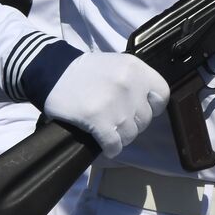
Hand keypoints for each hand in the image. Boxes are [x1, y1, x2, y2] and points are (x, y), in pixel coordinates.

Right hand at [43, 52, 170, 158]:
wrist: (52, 72)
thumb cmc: (86, 71)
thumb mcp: (117, 65)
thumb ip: (135, 81)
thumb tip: (146, 105)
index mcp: (136, 69)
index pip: (162, 95)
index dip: (153, 106)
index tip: (139, 109)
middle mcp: (129, 85)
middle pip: (145, 119)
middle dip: (133, 124)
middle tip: (117, 121)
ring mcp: (115, 104)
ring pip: (131, 134)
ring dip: (120, 137)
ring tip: (109, 131)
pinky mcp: (98, 120)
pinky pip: (115, 145)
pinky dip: (111, 148)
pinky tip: (105, 144)